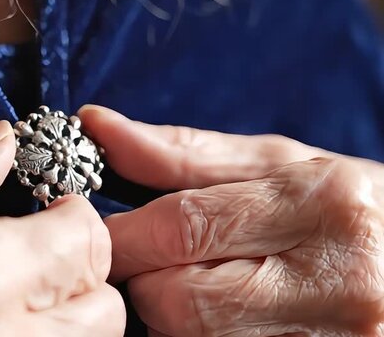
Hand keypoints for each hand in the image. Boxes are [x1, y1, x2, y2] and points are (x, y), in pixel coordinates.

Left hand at [80, 105, 383, 336]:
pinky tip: (222, 315)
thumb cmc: (344, 207)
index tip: (102, 234)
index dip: (126, 234)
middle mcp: (337, 279)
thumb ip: (183, 153)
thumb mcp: (278, 165)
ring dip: (170, 314)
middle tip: (154, 262)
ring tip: (199, 284)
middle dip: (146, 279)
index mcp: (322, 203)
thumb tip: (97, 126)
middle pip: (179, 298)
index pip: (186, 226)